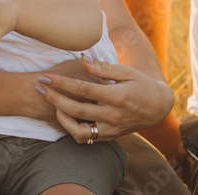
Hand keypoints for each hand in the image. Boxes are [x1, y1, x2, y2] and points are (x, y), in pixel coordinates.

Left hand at [36, 55, 173, 142]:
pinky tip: (66, 117)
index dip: (62, 83)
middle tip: (39, 88)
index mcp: (117, 96)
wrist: (158, 108)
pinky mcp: (110, 137)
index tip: (46, 77)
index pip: (82, 89)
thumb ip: (104, 68)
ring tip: (52, 106)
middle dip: (54, 98)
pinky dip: (73, 130)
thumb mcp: (127, 71)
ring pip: (79, 131)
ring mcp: (111, 129)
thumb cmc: (142, 84)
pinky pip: (86, 139)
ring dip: (62, 119)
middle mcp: (112, 115)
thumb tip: (83, 60)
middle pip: (76, 109)